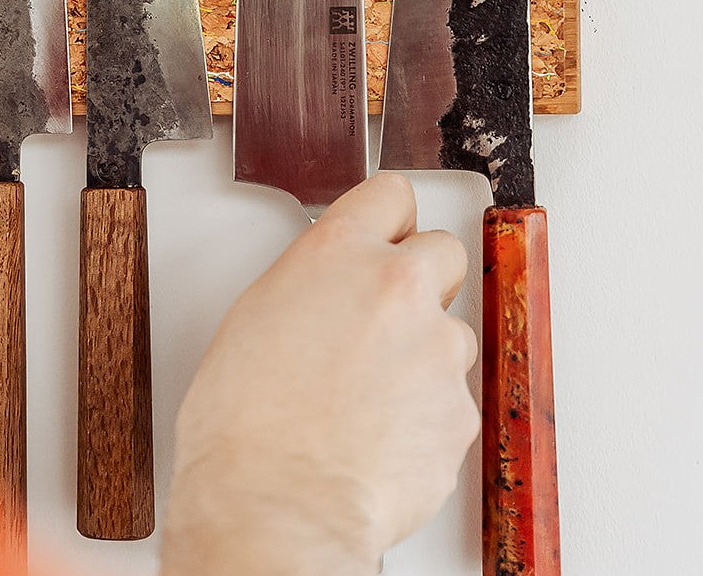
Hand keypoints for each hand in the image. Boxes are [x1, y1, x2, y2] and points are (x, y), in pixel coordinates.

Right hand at [161, 173, 479, 575]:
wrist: (275, 508)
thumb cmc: (243, 426)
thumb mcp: (255, 317)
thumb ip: (311, 283)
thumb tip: (329, 290)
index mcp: (339, 253)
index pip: (391, 194)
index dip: (388, 216)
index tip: (389, 229)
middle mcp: (396, 287)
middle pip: (443, 250)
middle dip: (421, 277)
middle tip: (385, 316)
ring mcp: (435, 347)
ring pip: (451, 330)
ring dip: (423, 352)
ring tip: (371, 395)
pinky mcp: (459, 409)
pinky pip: (453, 396)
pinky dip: (428, 412)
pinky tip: (382, 434)